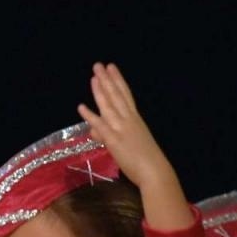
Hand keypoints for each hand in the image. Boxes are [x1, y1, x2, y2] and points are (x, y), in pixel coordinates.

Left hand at [76, 63, 168, 189]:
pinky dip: (90, 116)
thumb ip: (107, 134)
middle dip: (107, 79)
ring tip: (93, 76)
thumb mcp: (125, 143)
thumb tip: (93, 130)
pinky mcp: (115, 140)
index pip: (125, 95)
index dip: (118, 80)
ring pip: (110, 106)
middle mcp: (129, 119)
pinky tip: (81, 106)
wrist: (155, 171)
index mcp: (135, 119)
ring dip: (100, 90)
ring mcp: (122, 128)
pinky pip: (101, 125)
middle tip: (99, 65)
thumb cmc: (144, 159)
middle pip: (117, 96)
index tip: (112, 67)